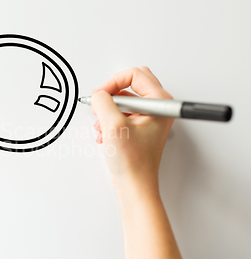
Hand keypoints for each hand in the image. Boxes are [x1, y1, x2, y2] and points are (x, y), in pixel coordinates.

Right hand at [91, 67, 173, 195]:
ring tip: (103, 125)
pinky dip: (110, 119)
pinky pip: (122, 112)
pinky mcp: (141, 126)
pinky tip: (105, 133)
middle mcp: (158, 107)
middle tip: (101, 105)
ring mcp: (150, 117)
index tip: (100, 95)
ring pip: (124, 99)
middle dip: (111, 94)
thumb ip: (103, 101)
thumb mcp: (113, 125)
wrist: (135, 185)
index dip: (113, 82)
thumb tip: (98, 93)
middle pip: (131, 83)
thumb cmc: (133, 162)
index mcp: (160, 103)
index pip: (134, 74)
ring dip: (108, 109)